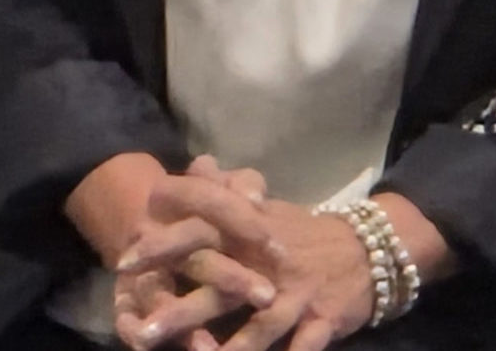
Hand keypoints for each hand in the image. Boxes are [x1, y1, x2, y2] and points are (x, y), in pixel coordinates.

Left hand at [123, 182, 372, 350]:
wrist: (371, 248)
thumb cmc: (303, 231)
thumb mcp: (265, 205)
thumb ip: (226, 188)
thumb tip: (197, 163)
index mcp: (247, 231)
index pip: (199, 230)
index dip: (161, 244)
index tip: (123, 262)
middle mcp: (268, 261)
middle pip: (219, 283)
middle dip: (180, 308)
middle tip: (141, 329)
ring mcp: (296, 292)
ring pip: (259, 324)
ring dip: (228, 348)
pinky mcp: (323, 319)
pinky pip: (303, 346)